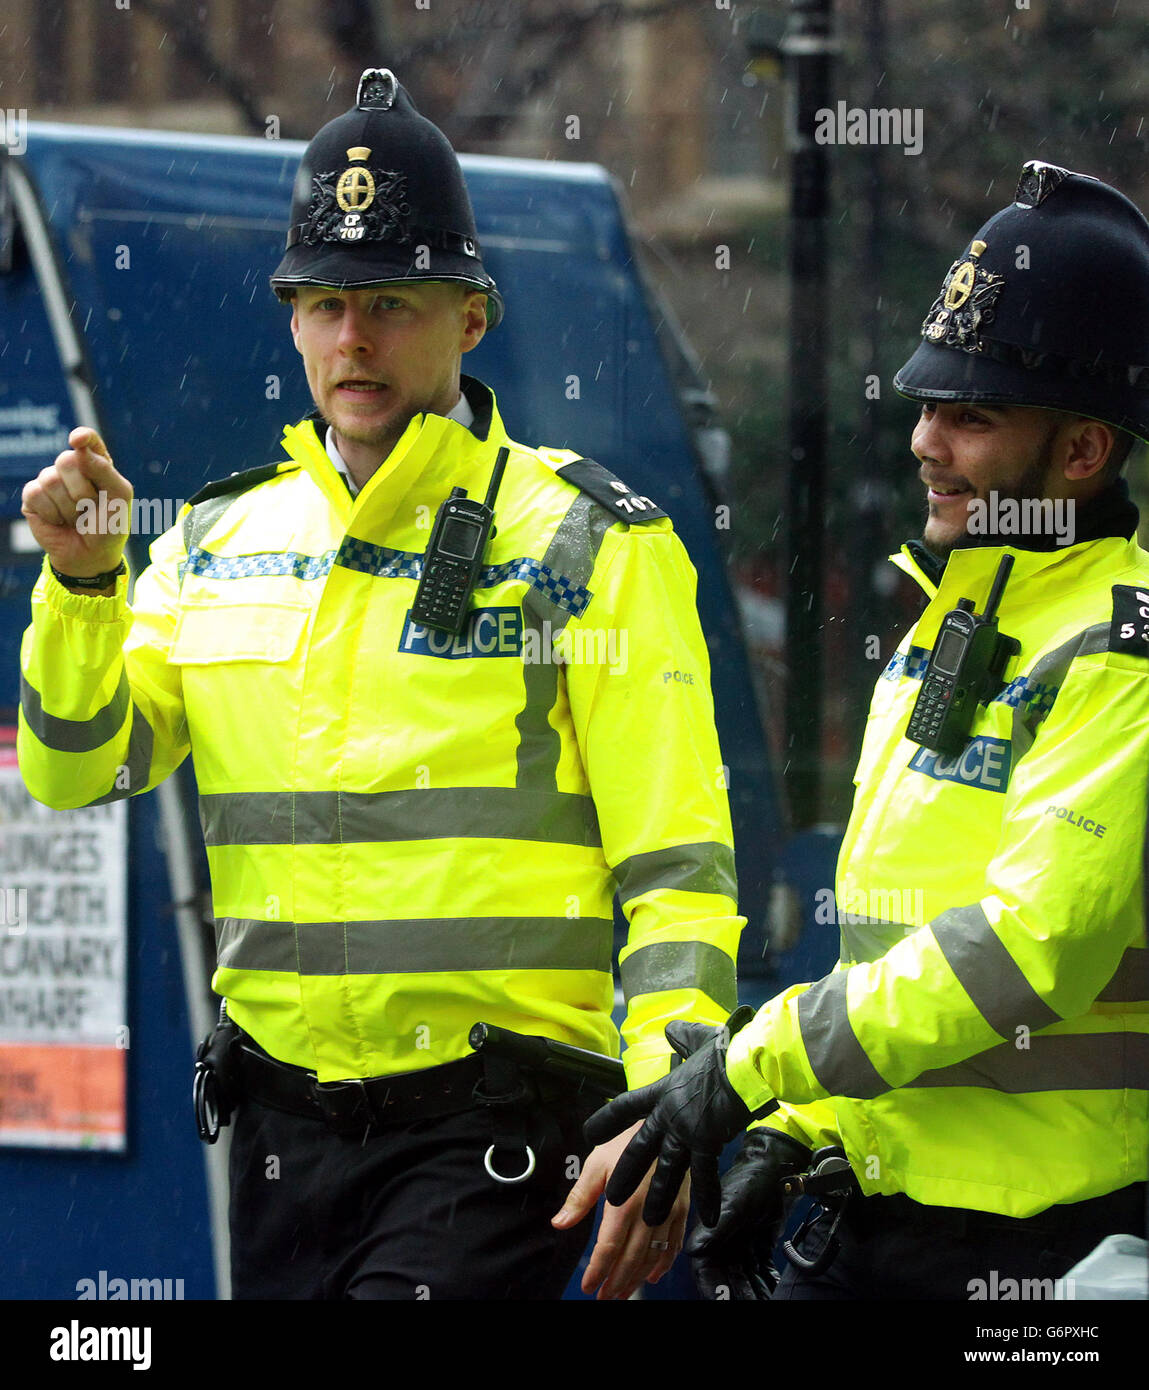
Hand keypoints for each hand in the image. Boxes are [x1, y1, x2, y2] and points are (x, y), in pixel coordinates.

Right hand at [21, 427, 131, 577]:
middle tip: (90, 508)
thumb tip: (78, 449)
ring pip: (51, 479)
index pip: (88, 441)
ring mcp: (50, 481)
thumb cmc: (109, 526)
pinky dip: (52, 513)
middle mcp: (71, 468)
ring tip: (77, 518)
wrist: (91, 556)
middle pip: (67, 460)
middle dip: (82, 490)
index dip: (83, 437)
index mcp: (96, 464)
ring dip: (69, 507)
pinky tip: (59, 521)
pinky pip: (36, 494)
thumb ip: (105, 471)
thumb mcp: (119, 498)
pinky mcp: (33, 496)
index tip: (78, 440)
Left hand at [552, 1119, 690, 1299]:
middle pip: (632, 1259)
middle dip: (616, 1282)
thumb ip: (580, 1197)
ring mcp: (668, 1212)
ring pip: (653, 1257)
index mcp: (624, 1201)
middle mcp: (648, 1212)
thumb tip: (559, 1223)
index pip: (609, 1247)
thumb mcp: (597, 1162)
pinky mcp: (682, 1209)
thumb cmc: (627, 1139)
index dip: (597, 1270)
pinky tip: (653, 1275)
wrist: (668, 1120)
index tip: (587, 1286)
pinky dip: (664, 1264)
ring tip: (623, 1292)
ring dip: (637, 1279)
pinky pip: (674, 1244)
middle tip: (604, 1298)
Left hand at [583, 1008, 771, 1226]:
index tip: (590, 1134)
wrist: (745, 1065)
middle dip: (625, 1174)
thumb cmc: (724, 1051)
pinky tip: (707, 1219)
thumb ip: (681, 1037)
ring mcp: (687, 1132)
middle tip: (612, 1196)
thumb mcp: (696, 1039)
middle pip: (640, 1149)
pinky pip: (704, 1177)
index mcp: (662, 1090)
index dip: (607, 1121)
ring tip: (649, 1220)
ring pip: (667, 1171)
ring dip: (658, 1197)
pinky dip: (708, 1199)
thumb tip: (671, 1030)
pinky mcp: (708, 1144)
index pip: (625, 1106)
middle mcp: (668, 1115)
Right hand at [687, 1129, 810, 1299]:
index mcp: (710, 1234)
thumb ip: (714, 1230)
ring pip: (746, 1278)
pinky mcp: (759, 1242)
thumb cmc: (751, 1180)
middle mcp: (723, 1242)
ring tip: (768, 1301)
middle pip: (728, 1280)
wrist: (777, 1167)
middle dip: (739, 1295)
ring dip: (755, 1292)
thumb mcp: (733, 1205)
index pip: (707, 1272)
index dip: (714, 1291)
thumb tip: (693, 1251)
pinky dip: (767, 1281)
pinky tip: (774, 1287)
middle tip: (755, 1305)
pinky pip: (761, 1269)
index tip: (723, 1303)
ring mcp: (742, 1243)